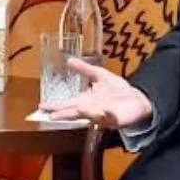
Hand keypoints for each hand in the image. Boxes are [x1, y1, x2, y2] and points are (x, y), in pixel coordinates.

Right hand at [38, 58, 153, 128]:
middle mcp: (91, 110)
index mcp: (86, 101)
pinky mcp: (116, 119)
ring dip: (85, 112)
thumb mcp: (99, 75)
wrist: (137, 99)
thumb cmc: (117, 90)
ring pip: (91, 115)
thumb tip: (69, 60)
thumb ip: (84, 70)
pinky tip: (102, 111)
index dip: (55, 105)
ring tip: (78, 108)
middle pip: (74, 112)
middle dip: (63, 114)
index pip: (67, 104)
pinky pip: (110, 117)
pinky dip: (105, 115)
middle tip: (50, 115)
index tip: (42, 106)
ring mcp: (103, 116)